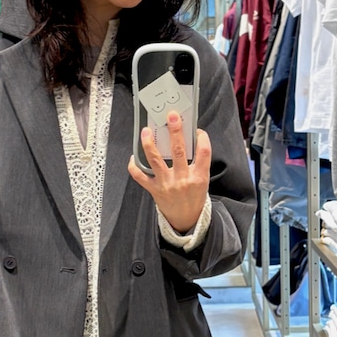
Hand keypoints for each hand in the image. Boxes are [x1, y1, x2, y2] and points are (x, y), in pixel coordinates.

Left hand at [128, 113, 211, 235]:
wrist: (185, 219)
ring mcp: (166, 185)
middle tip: (172, 116)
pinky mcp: (154, 190)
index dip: (202, 138)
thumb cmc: (194, 196)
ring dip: (149, 144)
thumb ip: (197, 162)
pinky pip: (140, 176)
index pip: (204, 152)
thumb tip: (187, 137)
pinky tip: (133, 156)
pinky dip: (134, 166)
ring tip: (146, 131)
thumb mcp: (202, 179)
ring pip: (156, 161)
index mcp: (199, 176)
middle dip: (175, 131)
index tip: (197, 130)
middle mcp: (182, 180)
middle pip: (179, 151)